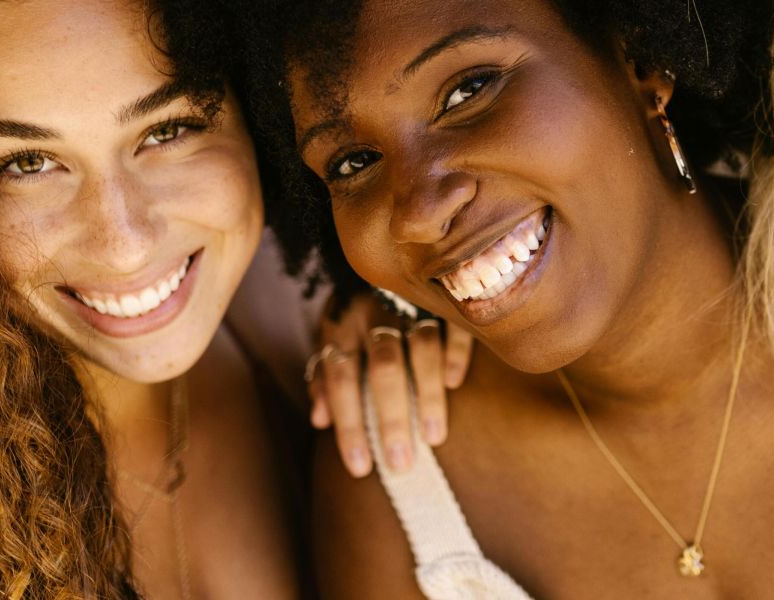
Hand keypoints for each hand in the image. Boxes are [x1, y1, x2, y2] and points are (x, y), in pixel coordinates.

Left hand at [307, 293, 472, 476]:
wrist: (380, 243)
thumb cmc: (354, 307)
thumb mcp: (331, 335)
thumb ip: (324, 376)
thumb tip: (319, 421)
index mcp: (342, 325)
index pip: (341, 378)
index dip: (348, 424)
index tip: (360, 468)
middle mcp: (374, 312)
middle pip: (383, 368)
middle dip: (391, 418)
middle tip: (401, 464)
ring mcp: (412, 302)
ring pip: (421, 348)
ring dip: (427, 394)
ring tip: (433, 438)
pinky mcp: (444, 296)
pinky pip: (453, 323)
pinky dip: (454, 353)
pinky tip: (455, 384)